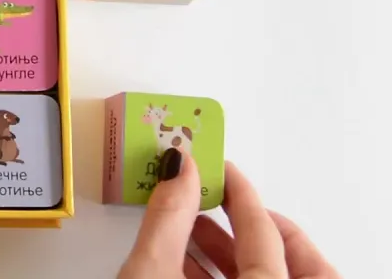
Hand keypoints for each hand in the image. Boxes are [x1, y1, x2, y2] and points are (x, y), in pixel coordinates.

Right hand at [119, 148, 339, 277]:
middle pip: (284, 254)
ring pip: (267, 276)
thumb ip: (168, 216)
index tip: (222, 166)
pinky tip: (188, 264)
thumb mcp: (150, 271)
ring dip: (230, 251)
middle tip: (216, 197)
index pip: (262, 228)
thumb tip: (180, 166)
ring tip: (192, 229)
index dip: (239, 190)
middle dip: (246, 222)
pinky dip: (224, 274)